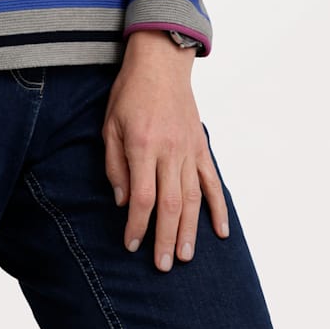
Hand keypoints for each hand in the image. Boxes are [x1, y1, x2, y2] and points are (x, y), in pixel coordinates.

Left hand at [102, 31, 228, 270]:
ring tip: (185, 257)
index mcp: (143, 145)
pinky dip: (218, 207)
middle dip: (165, 239)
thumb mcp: (109, 125)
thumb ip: (114, 164)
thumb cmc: (129, 92)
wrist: (160, 63)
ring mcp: (189, 150)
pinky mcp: (201, 147)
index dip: (137, 225)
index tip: (131, 244)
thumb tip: (123, 201)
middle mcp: (169, 151)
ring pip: (192, 198)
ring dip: (190, 231)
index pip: (141, 197)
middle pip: (170, 205)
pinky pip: (212, 181)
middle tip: (162, 265)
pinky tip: (220, 231)